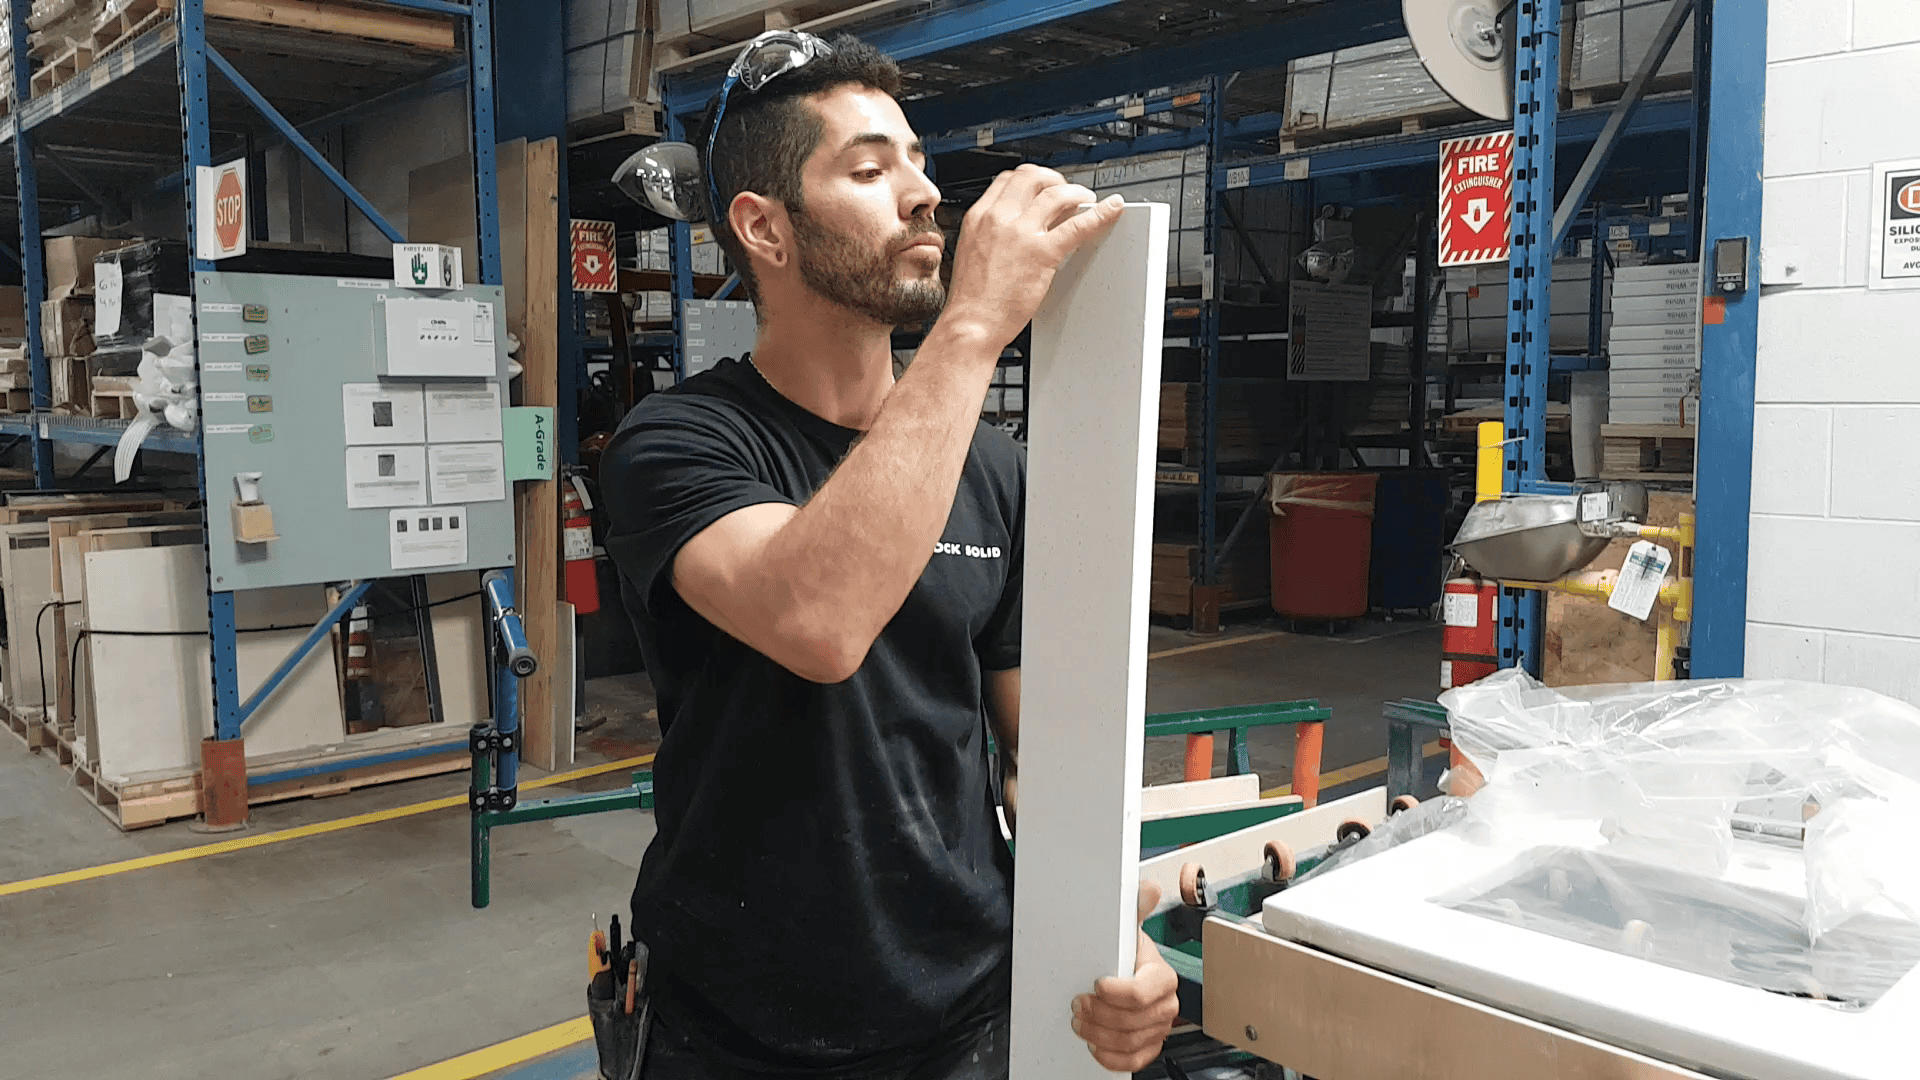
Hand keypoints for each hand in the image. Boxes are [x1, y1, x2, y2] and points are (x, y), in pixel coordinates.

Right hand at [939, 163, 1125, 349]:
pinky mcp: (1043, 253)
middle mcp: (1000, 218)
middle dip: (1053, 179)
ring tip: (1087, 199)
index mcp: (979, 217)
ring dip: (1076, 192)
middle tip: (1066, 190)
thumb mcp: (972, 252)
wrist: (971, 324)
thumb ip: (992, 235)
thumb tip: (1015, 229)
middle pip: (1032, 177)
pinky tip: (1111, 210)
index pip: (1008, 180)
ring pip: (1056, 194)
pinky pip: (1077, 226)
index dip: (1030, 180)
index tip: (1041, 187)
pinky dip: (1100, 213)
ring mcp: (1022, 234)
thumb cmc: (972, 299)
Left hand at [1070, 881, 1179, 1072]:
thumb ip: (1135, 906)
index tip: (1095, 984)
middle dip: (1098, 1014)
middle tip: (1078, 1004)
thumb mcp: (1126, 928)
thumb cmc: (1125, 953)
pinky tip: (1095, 1044)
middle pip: (1130, 1022)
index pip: (1140, 993)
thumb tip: (1149, 889)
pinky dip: (1110, 1057)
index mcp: (1162, 977)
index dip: (1114, 993)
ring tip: (1081, 1021)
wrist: (1124, 973)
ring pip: (1128, 1042)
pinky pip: (1133, 1061)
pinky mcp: (1148, 1046)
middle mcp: (1165, 1005)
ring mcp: (1157, 1028)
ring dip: (1098, 1034)